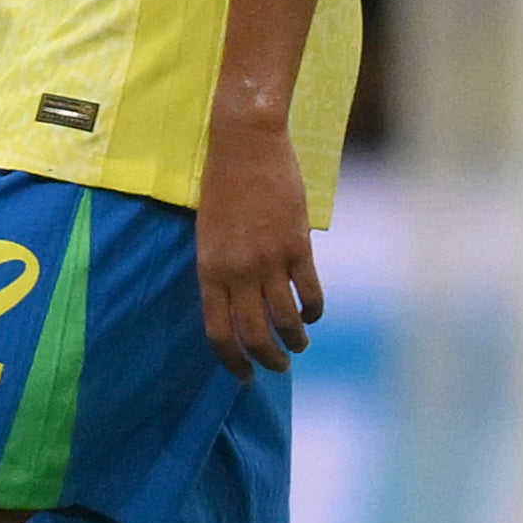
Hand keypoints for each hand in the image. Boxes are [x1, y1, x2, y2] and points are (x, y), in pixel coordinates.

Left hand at [194, 124, 322, 372]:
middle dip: (267, 359)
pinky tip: (313, 315)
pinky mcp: (297, 246)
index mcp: (210, 271)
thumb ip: (221, 270)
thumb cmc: (222, 186)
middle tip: (278, 367)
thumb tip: (237, 303)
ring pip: (284, 319)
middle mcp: (238, 273)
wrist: (245, 146)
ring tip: (299, 346)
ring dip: (294, 340)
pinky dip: (313, 311)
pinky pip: (309, 292)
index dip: (232, 361)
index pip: (219, 333)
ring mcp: (269, 260)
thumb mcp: (209, 234)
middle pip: (253, 334)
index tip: (244, 376)